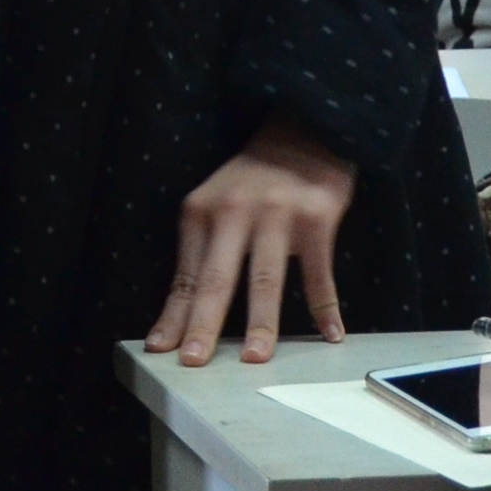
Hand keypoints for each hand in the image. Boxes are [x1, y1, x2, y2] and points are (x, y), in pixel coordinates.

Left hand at [150, 116, 357, 365]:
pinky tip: (330, 336)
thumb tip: (186, 311)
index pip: (186, 277)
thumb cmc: (254, 177)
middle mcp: (234, 213)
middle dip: (203, 324)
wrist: (304, 128)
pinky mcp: (316, 217)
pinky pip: (319, 272)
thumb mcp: (217, 202)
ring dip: (261, 323)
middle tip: (193, 362)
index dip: (174, 315)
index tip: (160, 349)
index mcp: (202, 212)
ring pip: (265, 280)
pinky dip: (325, 307)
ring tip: (254, 359)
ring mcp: (276, 215)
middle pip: (216, 280)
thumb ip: (204, 250)